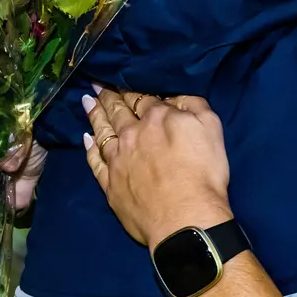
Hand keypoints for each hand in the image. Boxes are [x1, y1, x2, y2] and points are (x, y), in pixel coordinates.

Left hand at [84, 88, 231, 247]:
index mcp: (156, 118)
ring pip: (102, 131)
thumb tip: (174, 95)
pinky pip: (94, 162)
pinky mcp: (110, 184)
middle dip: (108, 95)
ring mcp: (117, 160)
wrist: (185, 218)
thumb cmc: (203, 173)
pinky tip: (87, 139)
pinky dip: (89, 148)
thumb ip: (193, 104)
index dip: (132, 87)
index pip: (141, 97)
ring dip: (94, 114)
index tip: (121, 78)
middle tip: (97, 84)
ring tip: (87, 101)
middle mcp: (131, 134)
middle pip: (117, 110)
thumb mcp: (210, 127)